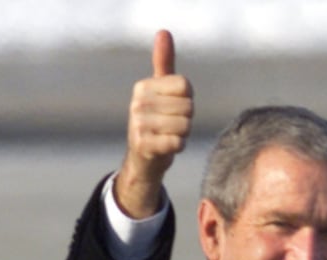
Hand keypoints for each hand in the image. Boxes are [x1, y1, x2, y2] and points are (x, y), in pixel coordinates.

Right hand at [115, 29, 193, 217]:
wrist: (143, 160)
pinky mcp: (144, 145)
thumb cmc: (158, 123)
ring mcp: (138, 125)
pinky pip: (177, 143)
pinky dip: (178, 147)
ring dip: (183, 134)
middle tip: (172, 127)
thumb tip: (164, 32)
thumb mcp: (161, 92)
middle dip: (187, 120)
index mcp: (144, 86)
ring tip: (169, 136)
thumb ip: (164, 63)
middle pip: (188, 107)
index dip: (188, 100)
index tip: (175, 109)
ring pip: (184, 125)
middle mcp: (138, 103)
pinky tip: (167, 147)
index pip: (185, 86)